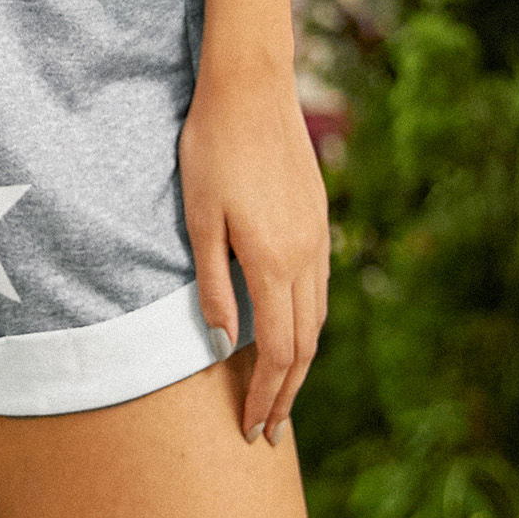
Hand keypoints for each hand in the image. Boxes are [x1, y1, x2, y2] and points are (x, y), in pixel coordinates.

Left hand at [178, 59, 330, 444]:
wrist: (251, 87)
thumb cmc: (212, 146)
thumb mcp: (198, 215)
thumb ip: (212, 280)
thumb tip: (221, 342)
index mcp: (274, 261)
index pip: (280, 352)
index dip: (267, 395)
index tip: (253, 428)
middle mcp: (306, 256)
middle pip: (306, 345)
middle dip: (287, 393)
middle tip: (268, 431)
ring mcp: (318, 236)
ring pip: (318, 318)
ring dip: (301, 362)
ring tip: (280, 392)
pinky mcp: (318, 217)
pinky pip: (320, 287)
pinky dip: (308, 323)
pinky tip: (292, 329)